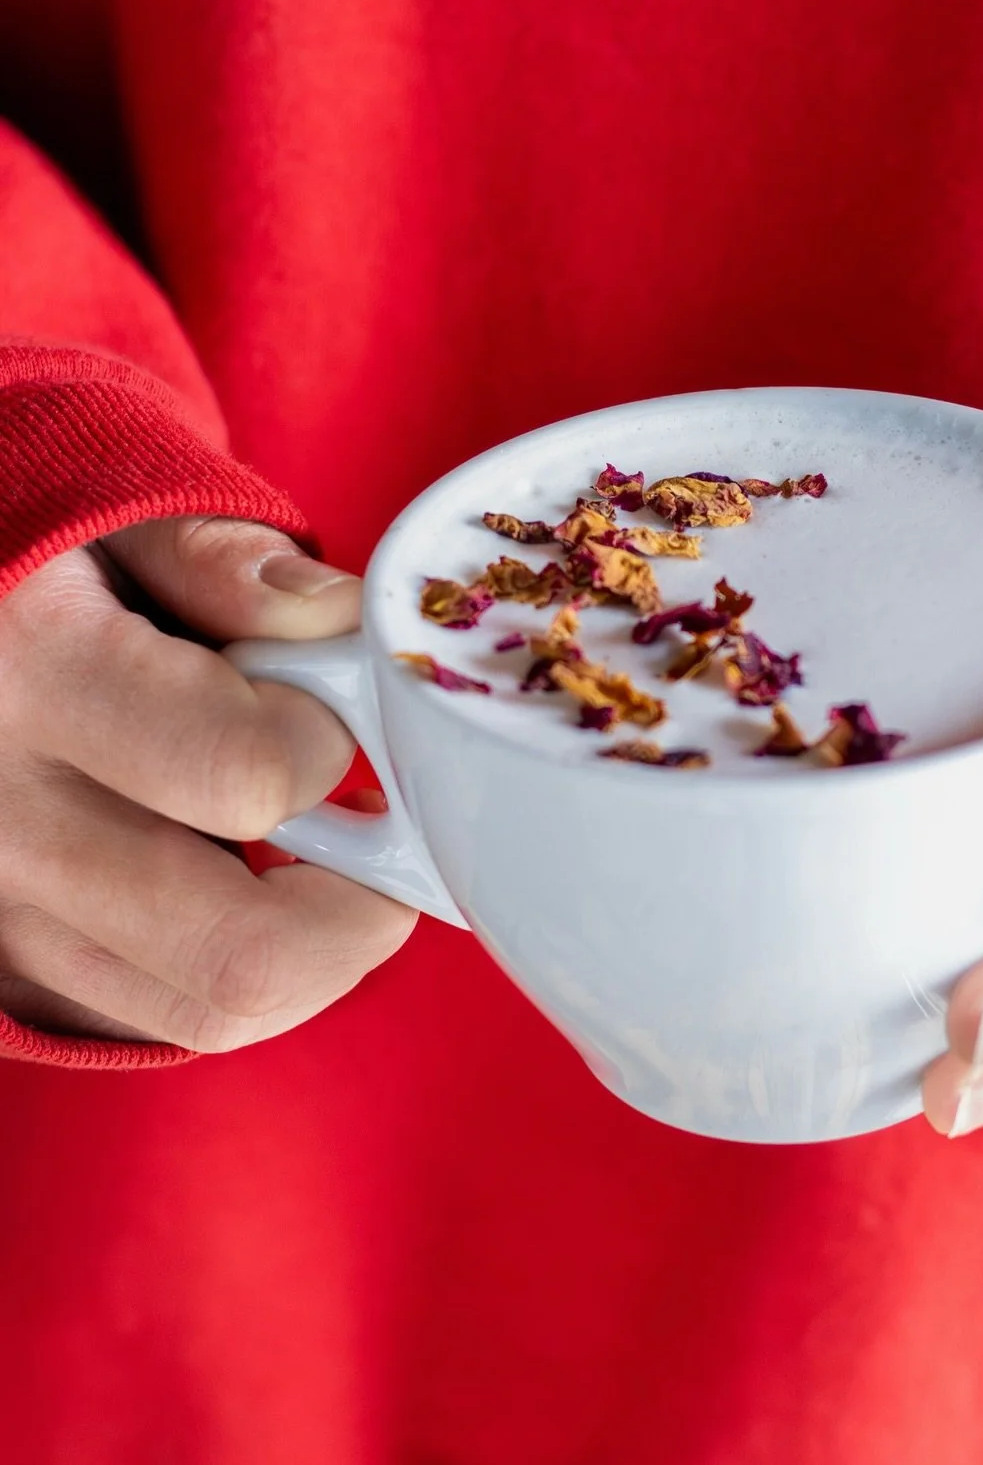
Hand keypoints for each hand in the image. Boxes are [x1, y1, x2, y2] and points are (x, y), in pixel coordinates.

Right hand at [0, 517, 413, 1050]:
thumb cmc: (40, 568)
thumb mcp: (118, 523)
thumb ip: (227, 568)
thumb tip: (341, 624)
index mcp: (32, 678)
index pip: (244, 772)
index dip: (329, 745)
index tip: (339, 710)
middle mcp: (3, 823)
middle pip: (242, 949)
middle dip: (360, 902)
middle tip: (383, 834)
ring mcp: (0, 914)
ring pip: (211, 1009)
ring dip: (313, 948)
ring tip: (319, 856)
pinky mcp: (9, 971)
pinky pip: (163, 1021)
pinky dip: (239, 974)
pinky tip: (244, 890)